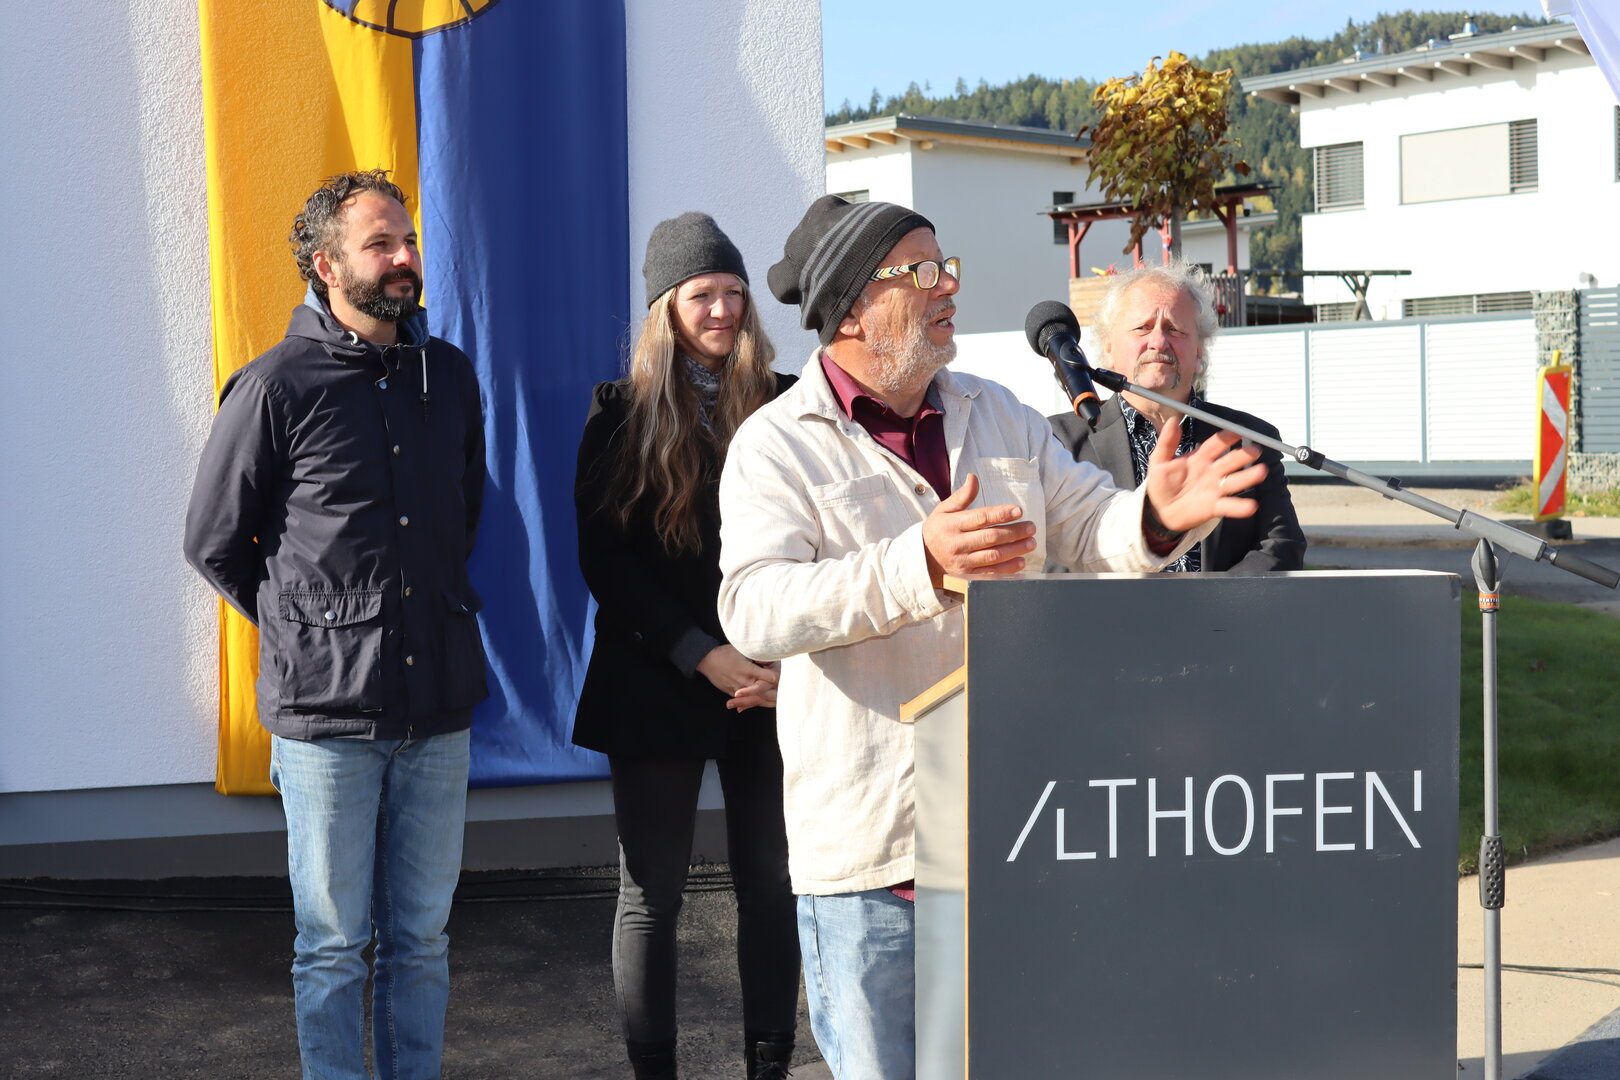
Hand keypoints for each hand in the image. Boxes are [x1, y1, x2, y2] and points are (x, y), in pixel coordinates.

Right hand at [697, 645, 778, 710]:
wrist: (707, 660)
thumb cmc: (726, 652)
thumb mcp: (743, 650)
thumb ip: (758, 655)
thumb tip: (771, 656)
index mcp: (749, 670)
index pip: (771, 678)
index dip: (780, 679)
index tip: (786, 678)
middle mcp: (745, 682)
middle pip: (766, 693)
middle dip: (777, 693)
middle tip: (786, 693)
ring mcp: (738, 690)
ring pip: (757, 699)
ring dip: (768, 700)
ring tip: (779, 701)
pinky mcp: (732, 693)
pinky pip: (746, 702)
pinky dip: (755, 703)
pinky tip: (765, 703)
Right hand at [922, 474, 1036, 586]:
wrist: (922, 560)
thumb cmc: (937, 531)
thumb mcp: (943, 510)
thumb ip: (962, 496)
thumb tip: (973, 478)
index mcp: (953, 524)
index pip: (980, 518)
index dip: (1001, 514)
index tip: (1018, 510)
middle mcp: (957, 544)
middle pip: (990, 537)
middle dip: (1014, 532)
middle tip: (1032, 527)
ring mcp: (962, 562)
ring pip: (993, 556)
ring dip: (1015, 549)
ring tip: (1031, 543)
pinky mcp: (966, 577)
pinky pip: (990, 574)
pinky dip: (1007, 569)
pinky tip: (1021, 561)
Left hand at [1142, 417, 1266, 534]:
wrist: (1158, 511)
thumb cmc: (1161, 484)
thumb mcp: (1158, 462)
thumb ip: (1167, 442)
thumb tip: (1173, 420)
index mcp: (1200, 458)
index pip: (1216, 444)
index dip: (1226, 437)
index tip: (1237, 431)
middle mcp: (1212, 471)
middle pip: (1230, 461)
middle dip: (1243, 455)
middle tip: (1255, 451)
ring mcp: (1215, 489)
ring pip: (1235, 481)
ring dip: (1248, 477)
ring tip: (1261, 472)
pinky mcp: (1214, 507)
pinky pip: (1229, 505)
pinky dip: (1240, 506)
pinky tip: (1251, 506)